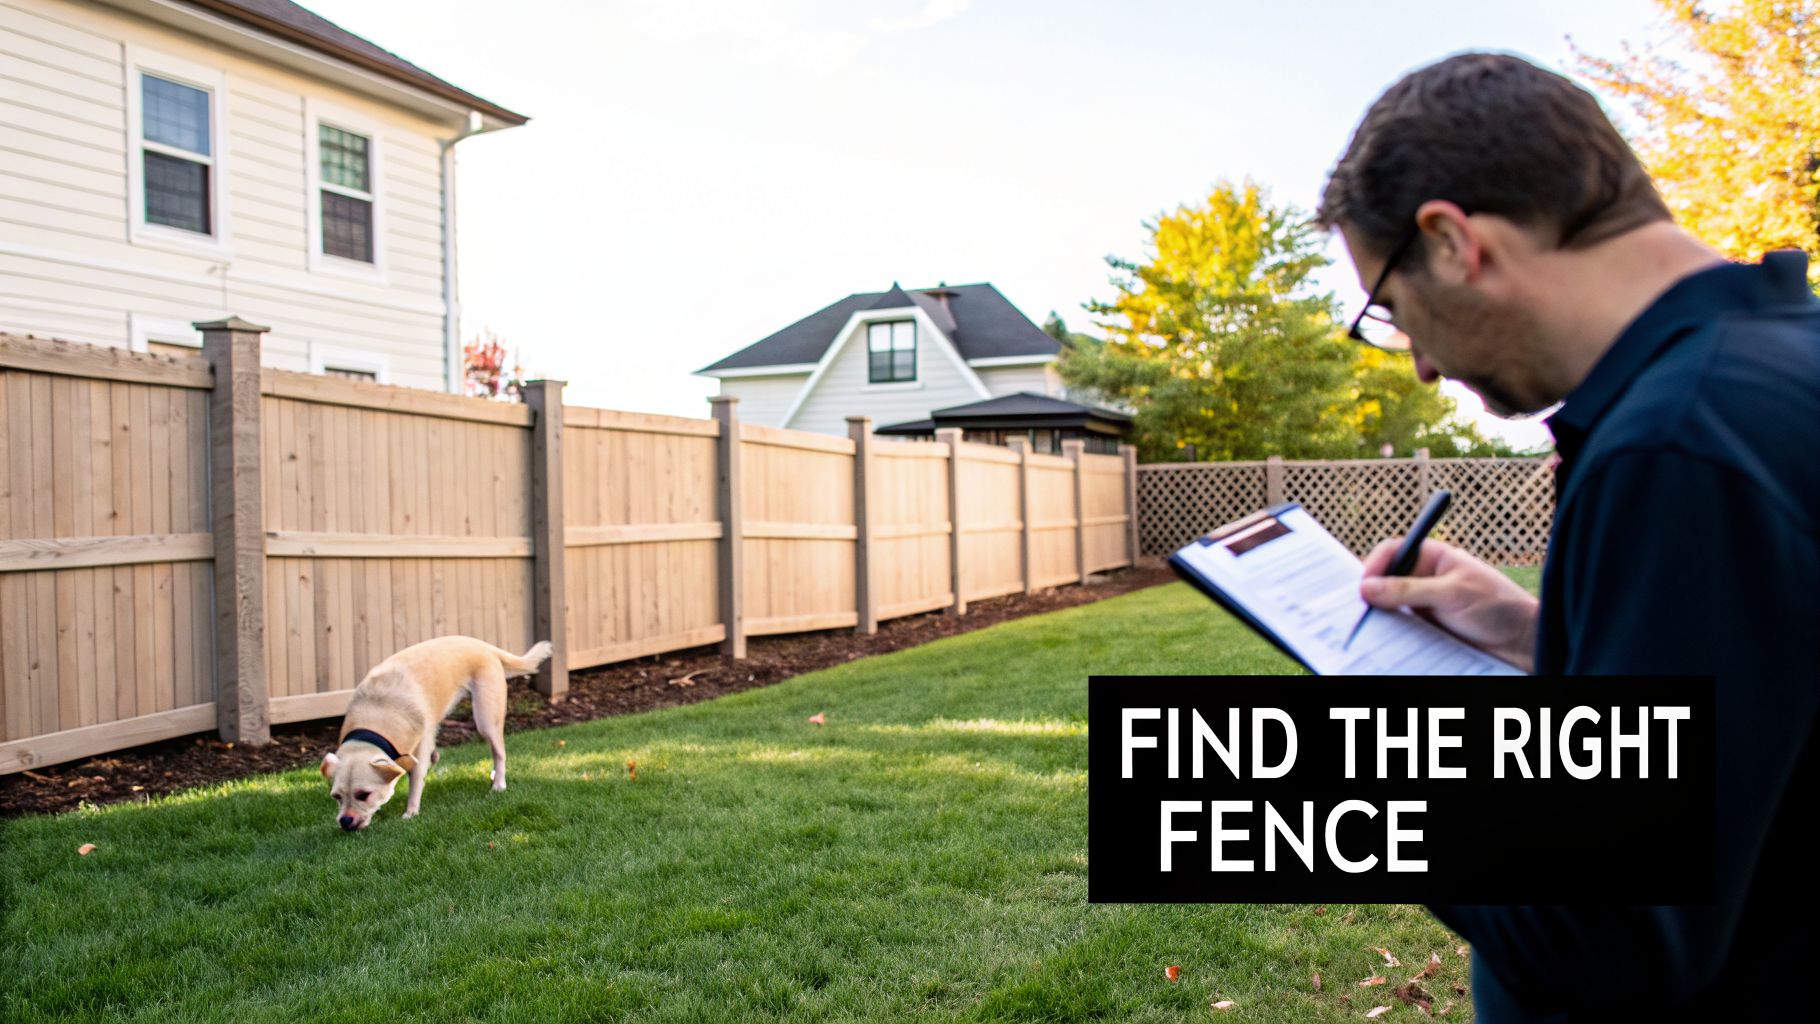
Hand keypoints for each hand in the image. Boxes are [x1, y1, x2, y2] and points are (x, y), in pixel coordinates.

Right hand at [1360, 537, 1538, 672]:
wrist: (1523, 642)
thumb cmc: (1498, 607)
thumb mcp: (1452, 594)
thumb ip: (1408, 590)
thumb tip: (1367, 588)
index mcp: (1434, 557)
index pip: (1392, 551)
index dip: (1374, 564)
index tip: (1363, 586)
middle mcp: (1425, 578)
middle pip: (1385, 578)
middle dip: (1371, 592)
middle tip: (1360, 609)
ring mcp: (1424, 603)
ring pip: (1389, 605)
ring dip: (1380, 615)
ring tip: (1372, 627)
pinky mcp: (1425, 627)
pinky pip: (1399, 626)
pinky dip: (1390, 632)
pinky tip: (1386, 639)